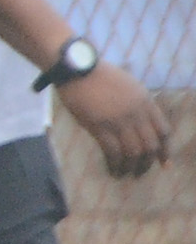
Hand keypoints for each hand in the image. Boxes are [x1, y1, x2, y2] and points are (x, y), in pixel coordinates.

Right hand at [57, 59, 171, 178]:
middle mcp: (137, 113)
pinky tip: (112, 170)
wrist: (77, 69)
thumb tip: (139, 121)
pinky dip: (115, 164)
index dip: (165, 149)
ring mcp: (119, 121)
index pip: (163, 130)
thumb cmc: (98, 74)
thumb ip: (137, 103)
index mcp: (145, 102)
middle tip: (140, 172)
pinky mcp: (100, 127)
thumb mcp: (128, 85)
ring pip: (133, 152)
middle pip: (150, 145)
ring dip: (131, 167)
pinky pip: (113, 152)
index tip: (163, 162)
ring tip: (125, 174)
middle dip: (147, 162)